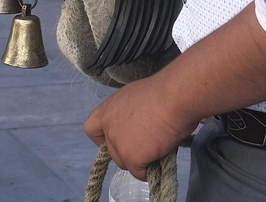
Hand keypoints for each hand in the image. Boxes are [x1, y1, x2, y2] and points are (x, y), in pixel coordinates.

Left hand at [84, 74, 201, 181]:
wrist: (174, 98)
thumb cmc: (164, 92)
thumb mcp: (138, 97)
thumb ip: (131, 114)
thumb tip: (140, 124)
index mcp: (109, 109)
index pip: (91, 129)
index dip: (103, 138)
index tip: (119, 138)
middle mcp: (109, 127)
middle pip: (112, 151)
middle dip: (128, 151)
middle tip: (147, 144)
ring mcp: (118, 143)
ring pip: (125, 163)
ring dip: (139, 161)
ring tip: (158, 149)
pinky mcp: (131, 157)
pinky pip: (139, 173)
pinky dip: (150, 170)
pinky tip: (161, 158)